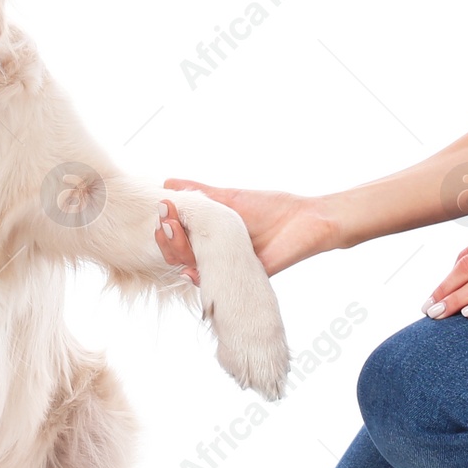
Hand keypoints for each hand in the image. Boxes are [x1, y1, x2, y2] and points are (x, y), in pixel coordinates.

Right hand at [154, 181, 332, 285]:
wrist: (305, 220)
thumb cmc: (270, 208)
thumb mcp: (230, 198)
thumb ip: (201, 193)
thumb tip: (168, 183)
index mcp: (211, 238)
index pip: (179, 239)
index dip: (167, 228)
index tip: (162, 208)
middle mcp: (215, 255)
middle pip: (180, 256)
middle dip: (169, 240)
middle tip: (167, 221)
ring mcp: (228, 267)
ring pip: (193, 268)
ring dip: (179, 252)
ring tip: (175, 231)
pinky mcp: (243, 278)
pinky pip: (217, 285)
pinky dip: (200, 278)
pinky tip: (190, 268)